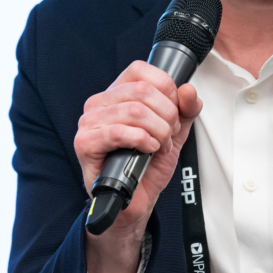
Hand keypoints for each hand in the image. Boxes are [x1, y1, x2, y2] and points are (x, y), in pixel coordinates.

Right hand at [74, 60, 201, 272]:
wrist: (136, 201)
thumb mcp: (175, 132)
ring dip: (157, 132)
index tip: (174, 110)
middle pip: (142, 90)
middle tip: (169, 135)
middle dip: (167, 115)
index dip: (166, 88)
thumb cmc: (148, 165)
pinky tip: (147, 150)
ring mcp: (89, 122)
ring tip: (159, 146)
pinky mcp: (85, 144)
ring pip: (134, 110)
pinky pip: (117, 132)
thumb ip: (186, 109)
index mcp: (118, 93)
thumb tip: (188, 90)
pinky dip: (142, 141)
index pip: (140, 70)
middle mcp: (100, 103)